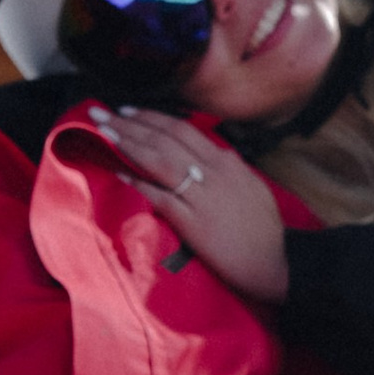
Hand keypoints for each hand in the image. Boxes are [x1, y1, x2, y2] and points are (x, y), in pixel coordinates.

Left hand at [83, 106, 289, 301]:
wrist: (274, 264)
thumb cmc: (264, 230)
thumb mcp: (253, 188)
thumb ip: (233, 168)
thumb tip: (218, 153)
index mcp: (226, 162)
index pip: (182, 130)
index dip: (152, 118)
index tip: (128, 111)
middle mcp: (212, 172)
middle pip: (164, 138)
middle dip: (129, 123)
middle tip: (99, 112)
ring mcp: (201, 196)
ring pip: (159, 160)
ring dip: (127, 143)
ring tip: (101, 131)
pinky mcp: (192, 222)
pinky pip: (159, 196)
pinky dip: (137, 182)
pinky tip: (117, 171)